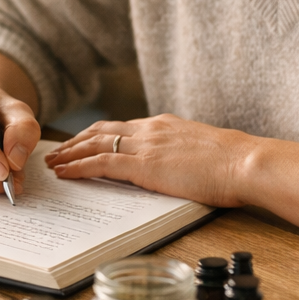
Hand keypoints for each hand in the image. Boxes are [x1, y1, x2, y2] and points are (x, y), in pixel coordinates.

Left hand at [42, 114, 258, 206]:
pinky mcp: (143, 165)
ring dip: (70, 153)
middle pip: (101, 131)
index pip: (121, 128)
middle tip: (57, 151)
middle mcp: (149, 130)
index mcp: (163, 125)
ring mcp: (144, 146)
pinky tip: (65, 173)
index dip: (97, 135)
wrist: (245, 162)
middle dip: (76, 141)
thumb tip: (177, 166)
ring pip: (94, 144)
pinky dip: (78, 167)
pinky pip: (101, 163)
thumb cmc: (234, 163)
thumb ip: (182, 154)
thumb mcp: (203, 151)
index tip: (82, 142)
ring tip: (53, 162)